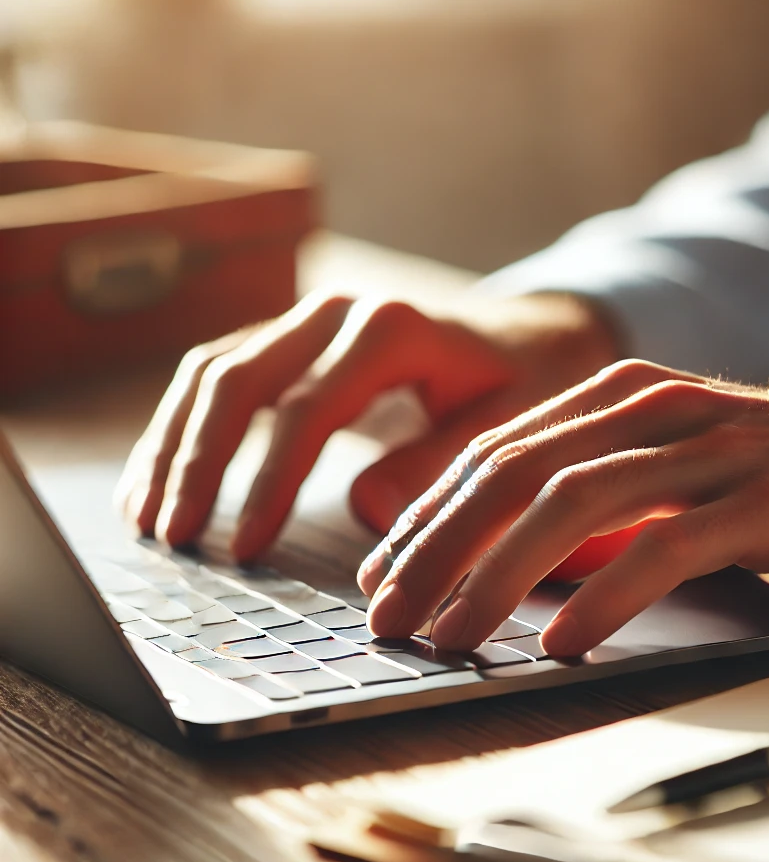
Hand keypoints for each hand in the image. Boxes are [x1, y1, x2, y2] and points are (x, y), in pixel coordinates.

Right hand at [115, 289, 619, 557]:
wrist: (528, 336)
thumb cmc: (523, 381)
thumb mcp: (505, 423)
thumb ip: (439, 462)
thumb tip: (363, 509)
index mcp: (391, 329)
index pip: (308, 408)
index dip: (269, 481)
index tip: (243, 549)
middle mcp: (337, 312)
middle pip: (239, 379)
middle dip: (198, 463)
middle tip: (173, 538)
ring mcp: (309, 320)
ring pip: (214, 371)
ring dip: (174, 444)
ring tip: (146, 518)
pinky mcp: (294, 340)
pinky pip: (221, 373)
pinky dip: (185, 426)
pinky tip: (162, 478)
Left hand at [357, 362, 768, 655]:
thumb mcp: (684, 470)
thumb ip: (608, 493)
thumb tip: (516, 558)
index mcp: (624, 395)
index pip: (497, 452)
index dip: (427, 514)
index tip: (384, 574)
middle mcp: (656, 408)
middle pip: (513, 473)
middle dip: (436, 547)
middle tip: (387, 615)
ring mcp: (713, 448)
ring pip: (572, 504)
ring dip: (495, 576)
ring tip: (450, 636)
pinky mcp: (768, 498)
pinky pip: (665, 546)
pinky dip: (604, 596)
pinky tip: (561, 644)